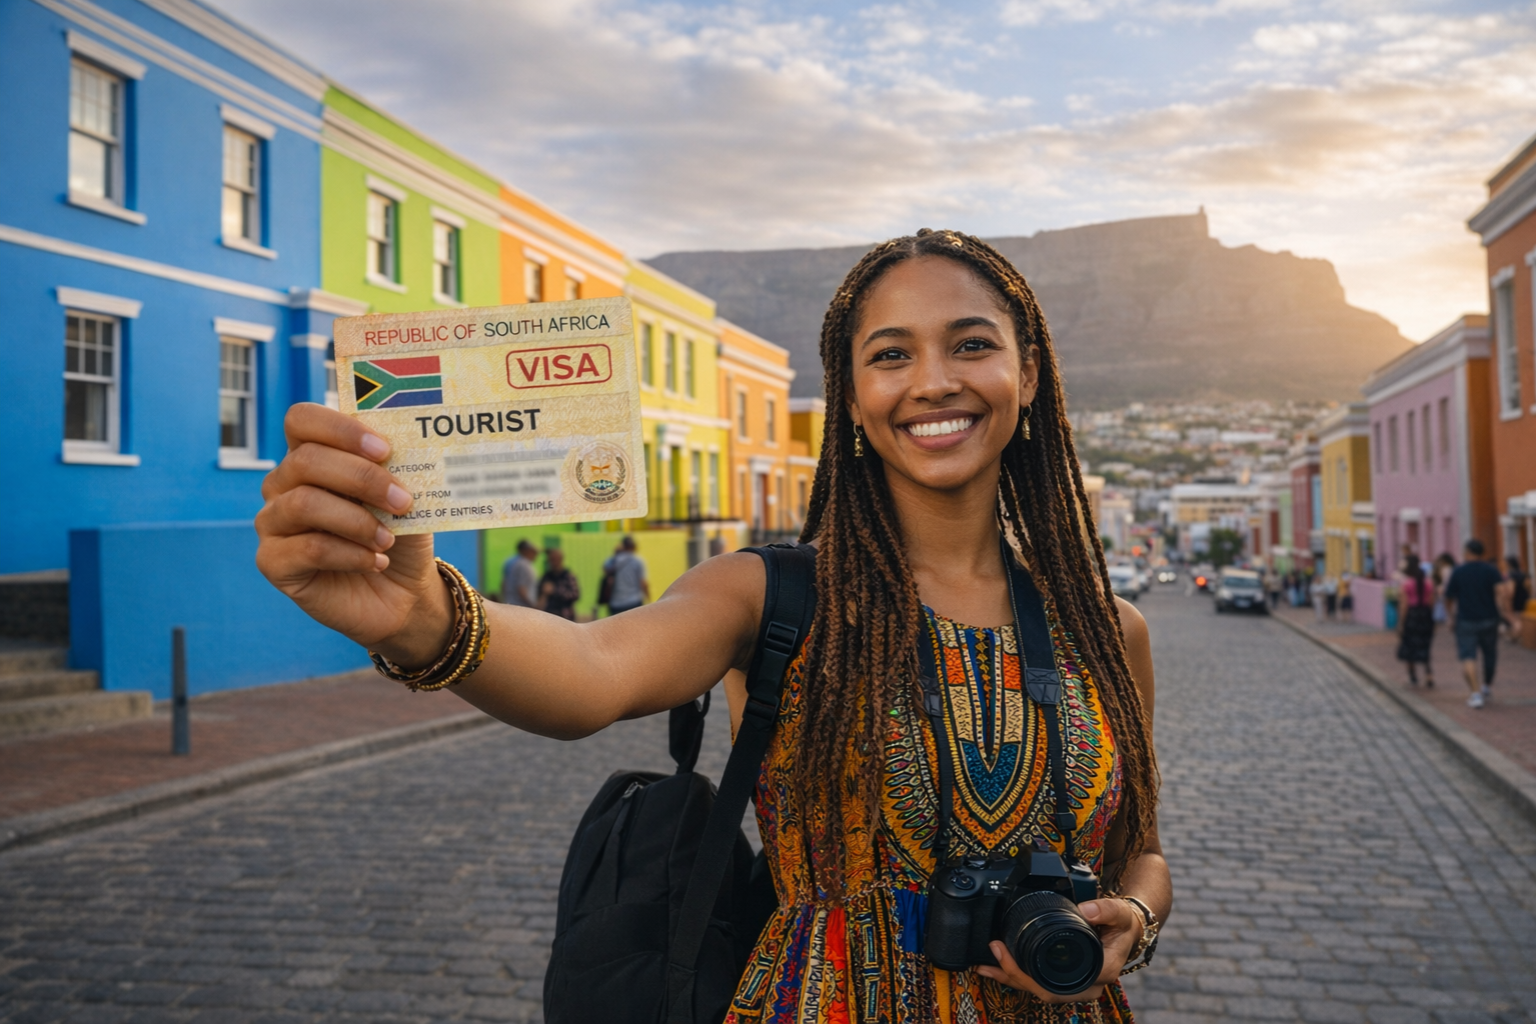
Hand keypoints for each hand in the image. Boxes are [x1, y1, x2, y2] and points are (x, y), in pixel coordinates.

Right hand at [255, 403, 451, 665]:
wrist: (403, 592)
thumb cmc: (400, 534)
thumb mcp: (407, 495)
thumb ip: (397, 468)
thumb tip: (399, 449)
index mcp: (312, 455)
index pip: (302, 420)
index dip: (340, 429)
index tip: (385, 449)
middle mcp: (283, 484)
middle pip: (306, 461)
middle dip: (362, 478)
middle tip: (402, 501)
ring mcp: (273, 523)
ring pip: (304, 504)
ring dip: (357, 521)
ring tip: (388, 539)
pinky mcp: (273, 562)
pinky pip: (307, 548)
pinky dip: (351, 554)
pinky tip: (375, 561)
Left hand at [975, 897, 1142, 1002]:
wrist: (1126, 929)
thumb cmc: (1122, 925)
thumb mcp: (1119, 913)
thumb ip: (1105, 910)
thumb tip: (1085, 910)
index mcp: (1099, 972)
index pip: (1059, 985)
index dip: (1027, 974)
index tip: (1007, 951)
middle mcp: (1087, 985)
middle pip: (1043, 991)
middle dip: (1013, 976)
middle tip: (992, 953)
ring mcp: (1075, 985)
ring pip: (1038, 989)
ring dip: (1010, 978)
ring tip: (984, 964)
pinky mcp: (1065, 978)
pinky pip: (1039, 982)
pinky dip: (1017, 975)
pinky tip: (997, 966)